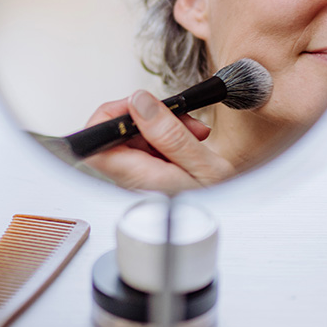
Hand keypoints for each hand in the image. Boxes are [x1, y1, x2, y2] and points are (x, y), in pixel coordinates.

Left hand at [81, 90, 235, 192]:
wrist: (230, 223)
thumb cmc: (219, 207)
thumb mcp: (204, 166)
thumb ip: (169, 134)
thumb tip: (140, 104)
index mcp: (139, 179)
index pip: (95, 145)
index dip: (110, 117)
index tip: (139, 105)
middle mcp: (130, 182)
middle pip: (114, 136)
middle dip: (146, 118)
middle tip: (177, 117)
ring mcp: (135, 181)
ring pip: (131, 139)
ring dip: (160, 128)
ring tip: (190, 132)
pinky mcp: (144, 178)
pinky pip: (144, 150)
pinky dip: (165, 140)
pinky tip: (186, 143)